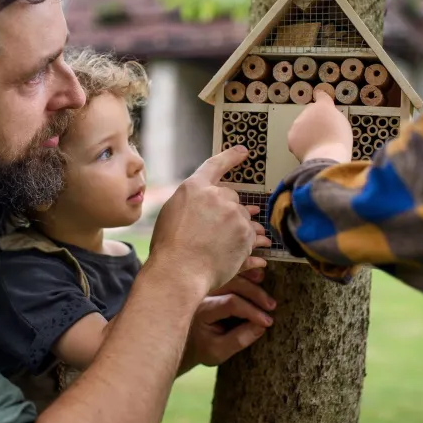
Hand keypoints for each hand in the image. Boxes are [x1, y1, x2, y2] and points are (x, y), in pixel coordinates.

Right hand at [149, 146, 269, 293]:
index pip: (215, 165)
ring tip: (225, 244)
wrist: (180, 271)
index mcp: (194, 187)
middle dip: (228, 211)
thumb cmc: (169, 248)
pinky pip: (252, 235)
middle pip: (232, 197)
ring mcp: (233, 214)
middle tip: (217, 230)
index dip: (231, 157)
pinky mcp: (246, 233)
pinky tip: (235, 253)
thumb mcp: (172, 215)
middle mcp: (217, 196)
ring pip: (243, 216)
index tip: (243, 151)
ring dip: (238, 227)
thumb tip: (206, 207)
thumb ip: (191, 203)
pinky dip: (247, 242)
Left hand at [181, 268, 275, 371]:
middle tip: (272, 305)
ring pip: (229, 274)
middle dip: (254, 293)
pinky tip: (255, 270)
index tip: (267, 322)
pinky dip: (242, 269)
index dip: (252, 311)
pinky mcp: (210, 283)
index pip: (231, 303)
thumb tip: (261, 326)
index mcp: (203, 310)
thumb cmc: (201, 348)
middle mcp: (202, 294)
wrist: (184, 341)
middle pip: (232, 284)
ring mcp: (206, 286)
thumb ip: (239, 340)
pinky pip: (227, 273)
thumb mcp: (218, 352)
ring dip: (248, 276)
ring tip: (264, 279)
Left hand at [288, 91, 352, 162]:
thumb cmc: (339, 141)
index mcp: (324, 106)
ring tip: (317, 143)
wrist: (326, 155)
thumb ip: (333, 116)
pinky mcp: (291, 136)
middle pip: (310, 113)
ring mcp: (297, 123)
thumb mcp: (342, 124)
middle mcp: (308, 111)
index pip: (321, 95)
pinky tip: (310, 149)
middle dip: (314, 120)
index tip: (319, 96)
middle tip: (323, 132)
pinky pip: (295, 138)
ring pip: (301, 125)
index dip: (320, 98)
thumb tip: (328, 117)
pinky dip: (300, 142)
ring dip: (306, 131)